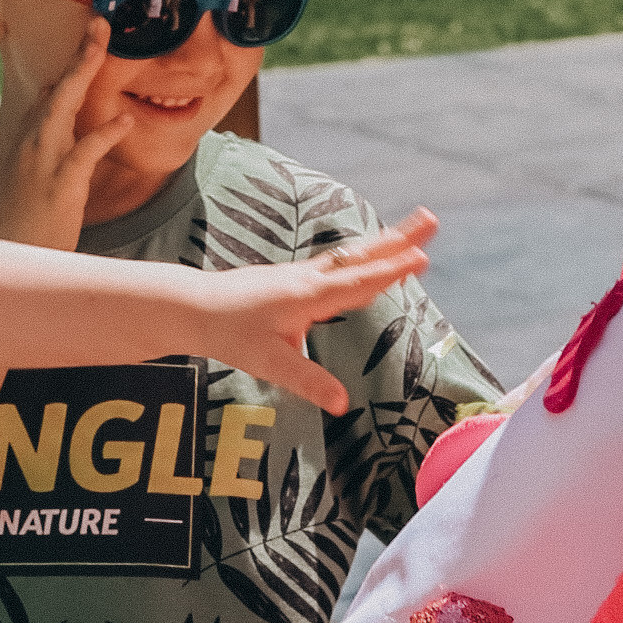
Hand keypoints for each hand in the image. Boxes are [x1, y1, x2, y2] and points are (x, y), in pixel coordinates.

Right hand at [0, 18, 132, 250]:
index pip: (49, 96)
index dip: (70, 67)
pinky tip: (124, 121)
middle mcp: (32, 146)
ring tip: (103, 44)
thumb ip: (50, 163)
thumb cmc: (23, 229)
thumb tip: (67, 143)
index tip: (90, 39)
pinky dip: (103, 135)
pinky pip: (83, 154)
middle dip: (78, 55)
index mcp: (29, 146)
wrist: (5, 261)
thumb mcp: (33, 189)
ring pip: (63, 108)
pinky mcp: (60, 187)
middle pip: (56, 89)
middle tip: (99, 22)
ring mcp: (43, 164)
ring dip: (83, 73)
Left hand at [197, 212, 437, 410]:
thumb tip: (342, 404)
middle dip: (398, 238)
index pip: (359, 282)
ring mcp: (301, 275)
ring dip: (382, 244)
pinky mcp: (293, 279)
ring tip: (410, 232)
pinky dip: (360, 256)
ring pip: (350, 256)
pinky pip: (337, 263)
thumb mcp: (270, 363)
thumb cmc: (229, 334)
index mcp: (308, 296)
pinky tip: (365, 258)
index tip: (423, 256)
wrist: (192, 307)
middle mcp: (309, 278)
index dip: (392, 271)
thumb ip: (308, 382)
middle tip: (430, 217)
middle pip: (362, 256)